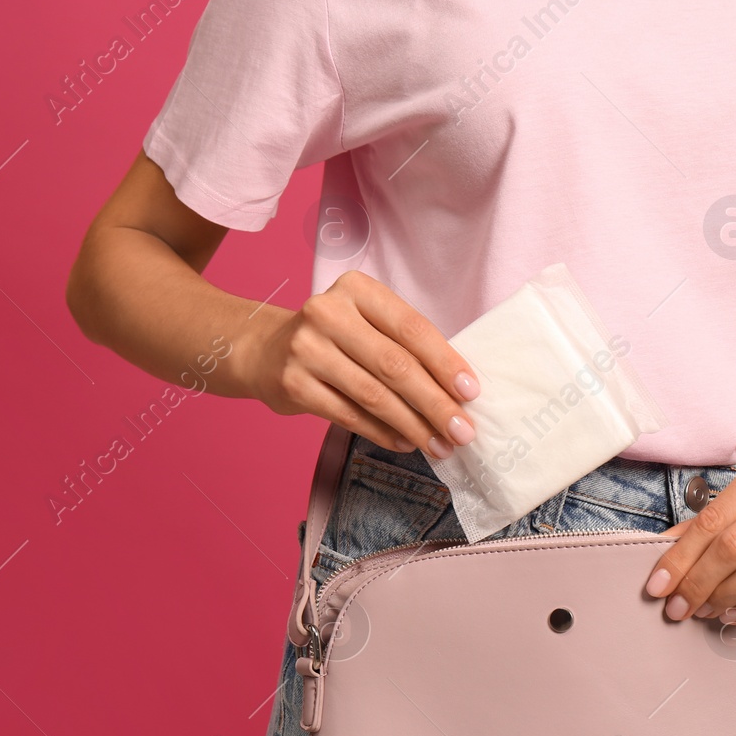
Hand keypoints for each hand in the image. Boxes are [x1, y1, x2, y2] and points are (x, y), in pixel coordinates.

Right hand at [248, 270, 479, 456]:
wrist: (264, 351)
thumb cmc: (333, 338)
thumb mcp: (365, 322)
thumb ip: (404, 345)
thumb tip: (457, 391)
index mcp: (357, 290)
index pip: (411, 328)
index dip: (445, 362)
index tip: (471, 393)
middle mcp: (328, 313)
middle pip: (395, 365)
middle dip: (435, 403)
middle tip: (463, 431)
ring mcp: (306, 349)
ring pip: (374, 395)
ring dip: (414, 426)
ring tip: (440, 445)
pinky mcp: (294, 384)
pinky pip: (349, 415)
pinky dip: (383, 433)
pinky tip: (406, 443)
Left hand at [642, 446, 735, 625]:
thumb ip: (720, 514)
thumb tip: (670, 547)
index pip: (715, 518)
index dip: (681, 555)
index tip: (658, 583)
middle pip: (734, 547)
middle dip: (697, 582)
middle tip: (676, 607)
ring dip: (723, 598)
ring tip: (703, 610)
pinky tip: (734, 613)